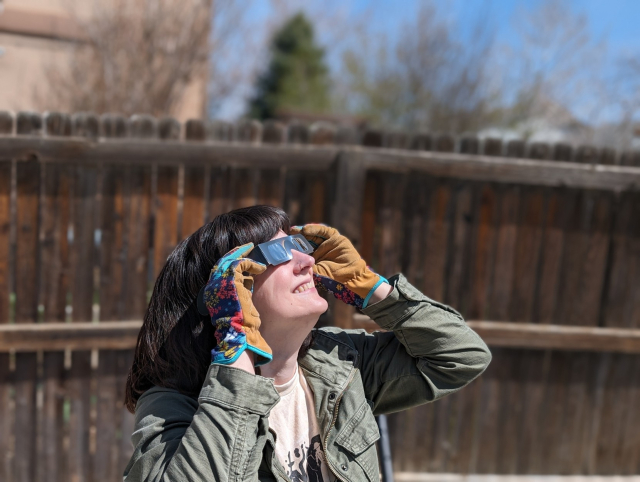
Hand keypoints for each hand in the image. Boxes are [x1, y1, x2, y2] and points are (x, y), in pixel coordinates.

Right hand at [201, 243, 271, 365]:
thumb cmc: (241, 327)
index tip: (241, 257)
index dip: (230, 262)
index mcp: (212, 292)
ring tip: (255, 250)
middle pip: (223, 262)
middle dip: (236, 253)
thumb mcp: (237, 308)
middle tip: (248, 247)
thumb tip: (248, 284)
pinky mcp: (231, 280)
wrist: (238, 333)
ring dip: (245, 255)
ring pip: (232, 260)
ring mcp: (220, 282)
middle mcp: (213, 285)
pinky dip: (252, 264)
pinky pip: (241, 264)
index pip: (219, 271)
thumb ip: (238, 294)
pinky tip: (261, 267)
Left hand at [290, 224, 387, 308]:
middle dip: (298, 236)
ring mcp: (328, 242)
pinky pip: (324, 231)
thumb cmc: (333, 276)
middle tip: (287, 233)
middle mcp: (320, 247)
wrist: (351, 276)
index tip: (283, 244)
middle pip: (307, 239)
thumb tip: (291, 264)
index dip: (294, 245)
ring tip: (295, 230)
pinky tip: (306, 229)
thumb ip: (306, 266)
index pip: (303, 247)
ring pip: (314, 234)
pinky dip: (315, 229)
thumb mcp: (316, 270)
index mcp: (315, 255)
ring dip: (304, 231)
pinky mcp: (336, 238)